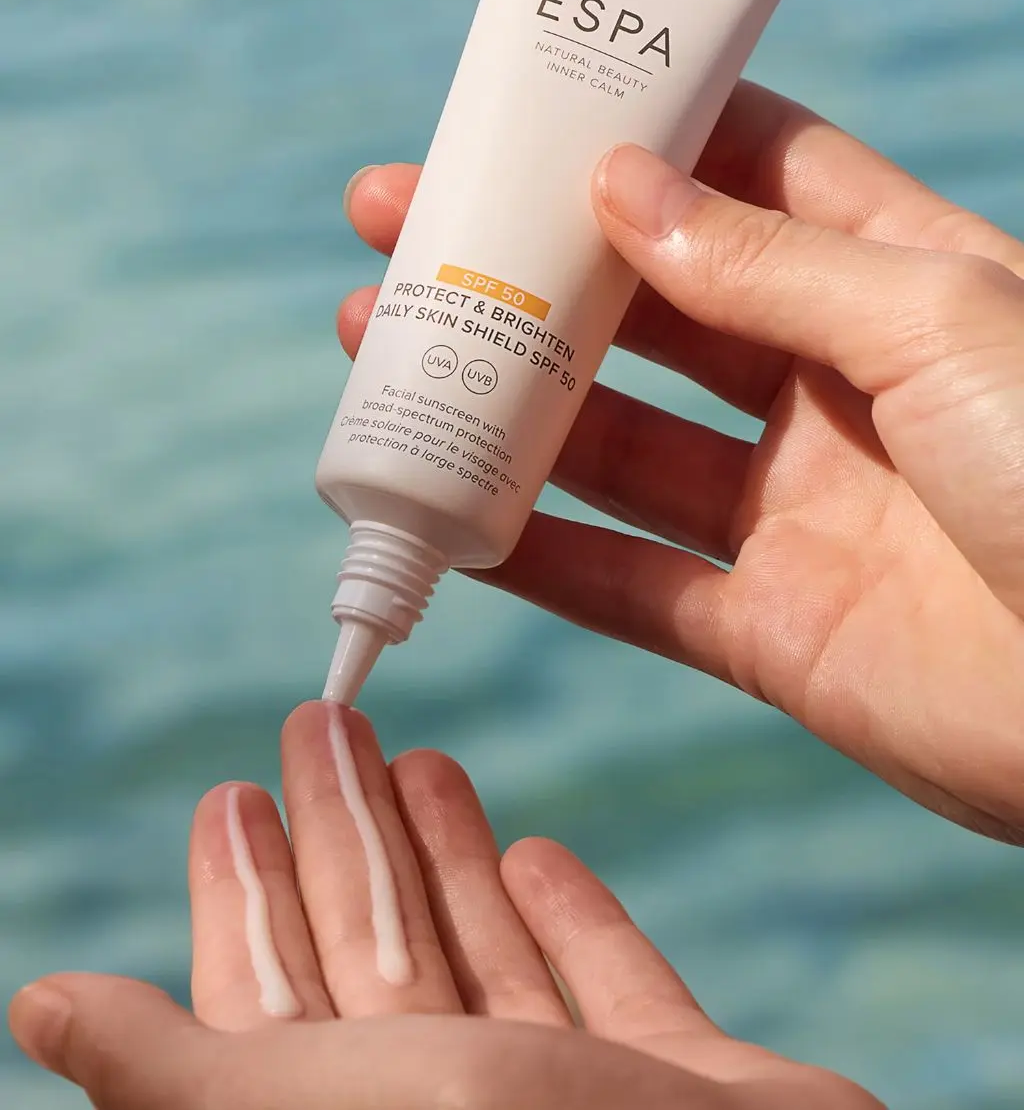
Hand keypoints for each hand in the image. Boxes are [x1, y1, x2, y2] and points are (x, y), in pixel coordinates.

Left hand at [9, 704, 880, 1107]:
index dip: (247, 890)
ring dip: (445, 859)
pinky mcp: (680, 1093)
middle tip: (323, 726)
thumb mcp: (310, 1109)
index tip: (233, 791)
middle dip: (347, 835)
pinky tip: (531, 850)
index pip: (272, 992)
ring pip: (482, 962)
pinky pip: (610, 989)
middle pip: (377, 954)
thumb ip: (179, 1069)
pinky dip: (569, 920)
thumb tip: (35, 1010)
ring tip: (419, 757)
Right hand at [337, 82, 1023, 841]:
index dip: (640, 135)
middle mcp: (834, 386)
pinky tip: (443, 511)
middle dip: (526, 262)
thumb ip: (770, 264)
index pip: (748, 173)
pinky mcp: (769, 628)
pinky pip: (626, 586)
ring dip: (502, 398)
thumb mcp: (937, 319)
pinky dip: (534, 554)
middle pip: (650, 306)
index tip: (526, 108)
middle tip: (403, 221)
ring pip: (615, 442)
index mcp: (898, 280)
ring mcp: (794, 509)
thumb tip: (622, 189)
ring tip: (380, 342)